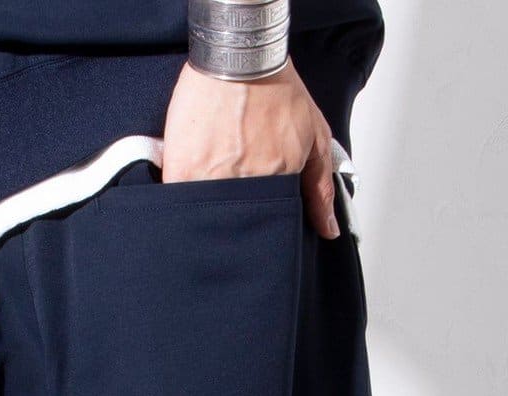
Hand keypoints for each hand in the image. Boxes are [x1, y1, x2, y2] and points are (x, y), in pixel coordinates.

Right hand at [161, 62, 339, 239]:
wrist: (241, 55)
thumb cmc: (276, 88)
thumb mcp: (315, 136)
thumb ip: (321, 188)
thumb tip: (328, 229)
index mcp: (278, 185)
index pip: (269, 226)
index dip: (261, 225)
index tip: (256, 216)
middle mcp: (246, 187)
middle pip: (237, 225)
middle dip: (236, 222)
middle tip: (234, 193)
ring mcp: (211, 182)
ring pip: (208, 218)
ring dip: (209, 211)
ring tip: (212, 182)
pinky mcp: (182, 171)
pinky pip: (179, 201)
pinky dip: (182, 200)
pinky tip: (190, 182)